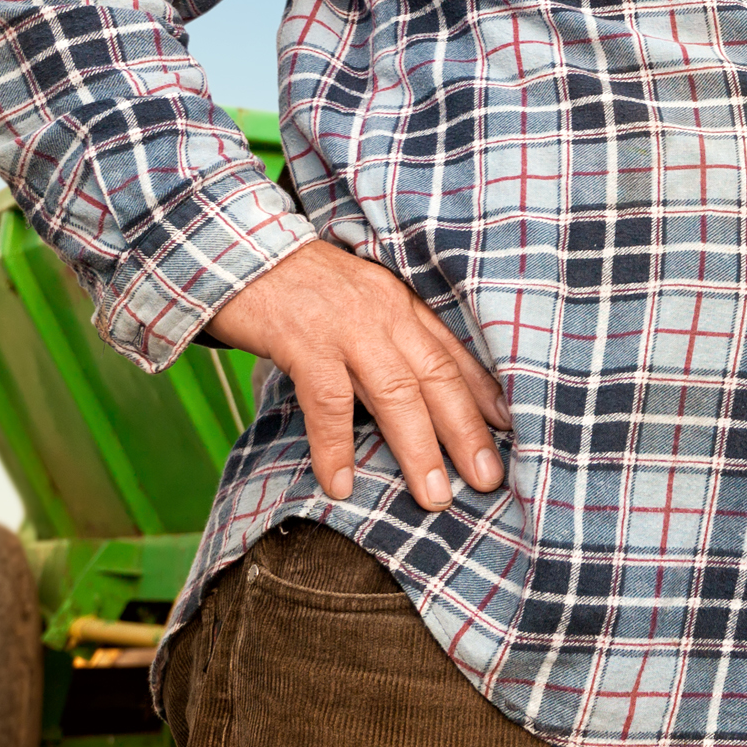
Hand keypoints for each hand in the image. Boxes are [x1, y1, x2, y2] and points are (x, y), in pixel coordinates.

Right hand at [204, 240, 507, 509]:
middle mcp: (383, 312)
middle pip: (436, 377)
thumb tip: (411, 395)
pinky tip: (342, 484)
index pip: (452, 352)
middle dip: (466, 432)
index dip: (484, 393)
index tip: (512, 429)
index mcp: (399, 303)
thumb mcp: (356, 301)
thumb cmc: (298, 285)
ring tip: (435, 496)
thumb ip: (386, 339)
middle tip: (489, 479)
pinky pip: (328, 401)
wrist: (235, 250)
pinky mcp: (303, 340)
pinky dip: (337, 446)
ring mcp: (345, 326)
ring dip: (418, 449)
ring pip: (395, 393)